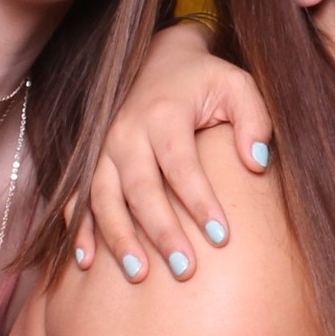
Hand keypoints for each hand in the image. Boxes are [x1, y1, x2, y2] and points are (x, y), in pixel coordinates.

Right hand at [76, 22, 273, 282]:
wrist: (159, 60)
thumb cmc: (205, 81)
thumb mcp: (237, 85)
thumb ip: (254, 120)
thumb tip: (257, 163)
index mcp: (163, 114)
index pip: (181, 165)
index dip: (200, 202)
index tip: (222, 237)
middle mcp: (126, 132)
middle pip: (140, 189)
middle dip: (161, 231)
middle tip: (184, 269)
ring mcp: (103, 149)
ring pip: (103, 199)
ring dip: (118, 239)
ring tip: (139, 274)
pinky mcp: (91, 162)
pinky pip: (78, 200)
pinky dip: (80, 231)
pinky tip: (86, 263)